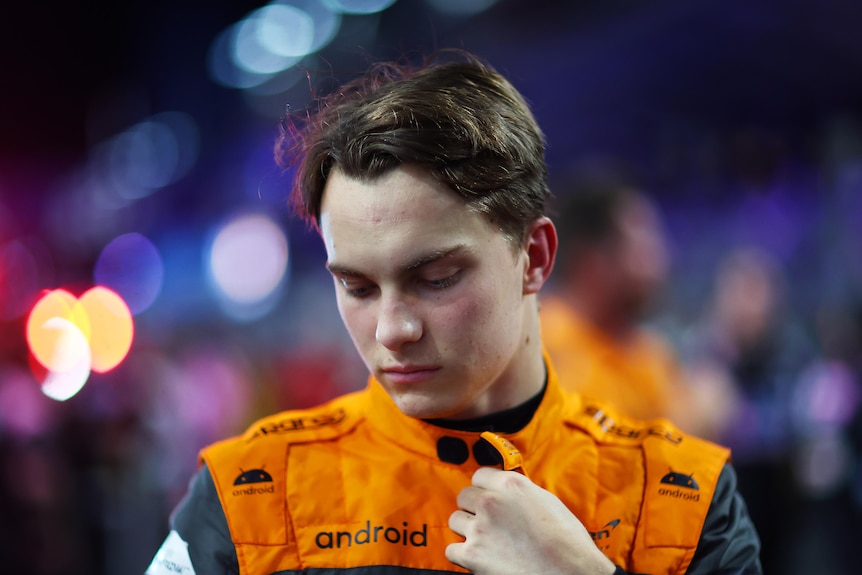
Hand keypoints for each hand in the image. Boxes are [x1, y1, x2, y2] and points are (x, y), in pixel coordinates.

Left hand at [446, 467, 615, 574]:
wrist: (571, 572)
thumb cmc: (567, 542)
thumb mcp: (547, 501)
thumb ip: (521, 493)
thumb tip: (509, 494)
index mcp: (511, 485)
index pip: (479, 475)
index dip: (484, 488)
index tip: (488, 497)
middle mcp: (491, 502)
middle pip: (464, 496)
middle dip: (474, 508)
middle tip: (488, 521)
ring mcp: (479, 528)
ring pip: (455, 520)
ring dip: (467, 529)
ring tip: (484, 539)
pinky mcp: (472, 555)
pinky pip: (452, 549)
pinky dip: (462, 554)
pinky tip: (478, 556)